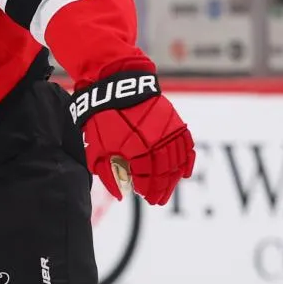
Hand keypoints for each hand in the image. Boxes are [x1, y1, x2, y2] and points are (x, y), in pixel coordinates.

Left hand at [72, 70, 195, 204]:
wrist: (115, 83)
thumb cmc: (101, 115)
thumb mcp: (96, 146)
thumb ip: (107, 172)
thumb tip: (120, 194)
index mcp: (135, 150)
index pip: (146, 178)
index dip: (146, 189)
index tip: (144, 196)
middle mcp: (155, 143)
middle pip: (163, 173)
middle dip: (161, 189)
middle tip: (157, 199)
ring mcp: (167, 132)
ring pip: (176, 163)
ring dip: (173, 179)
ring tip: (168, 188)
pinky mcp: (175, 122)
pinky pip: (186, 146)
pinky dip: (187, 161)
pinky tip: (184, 173)